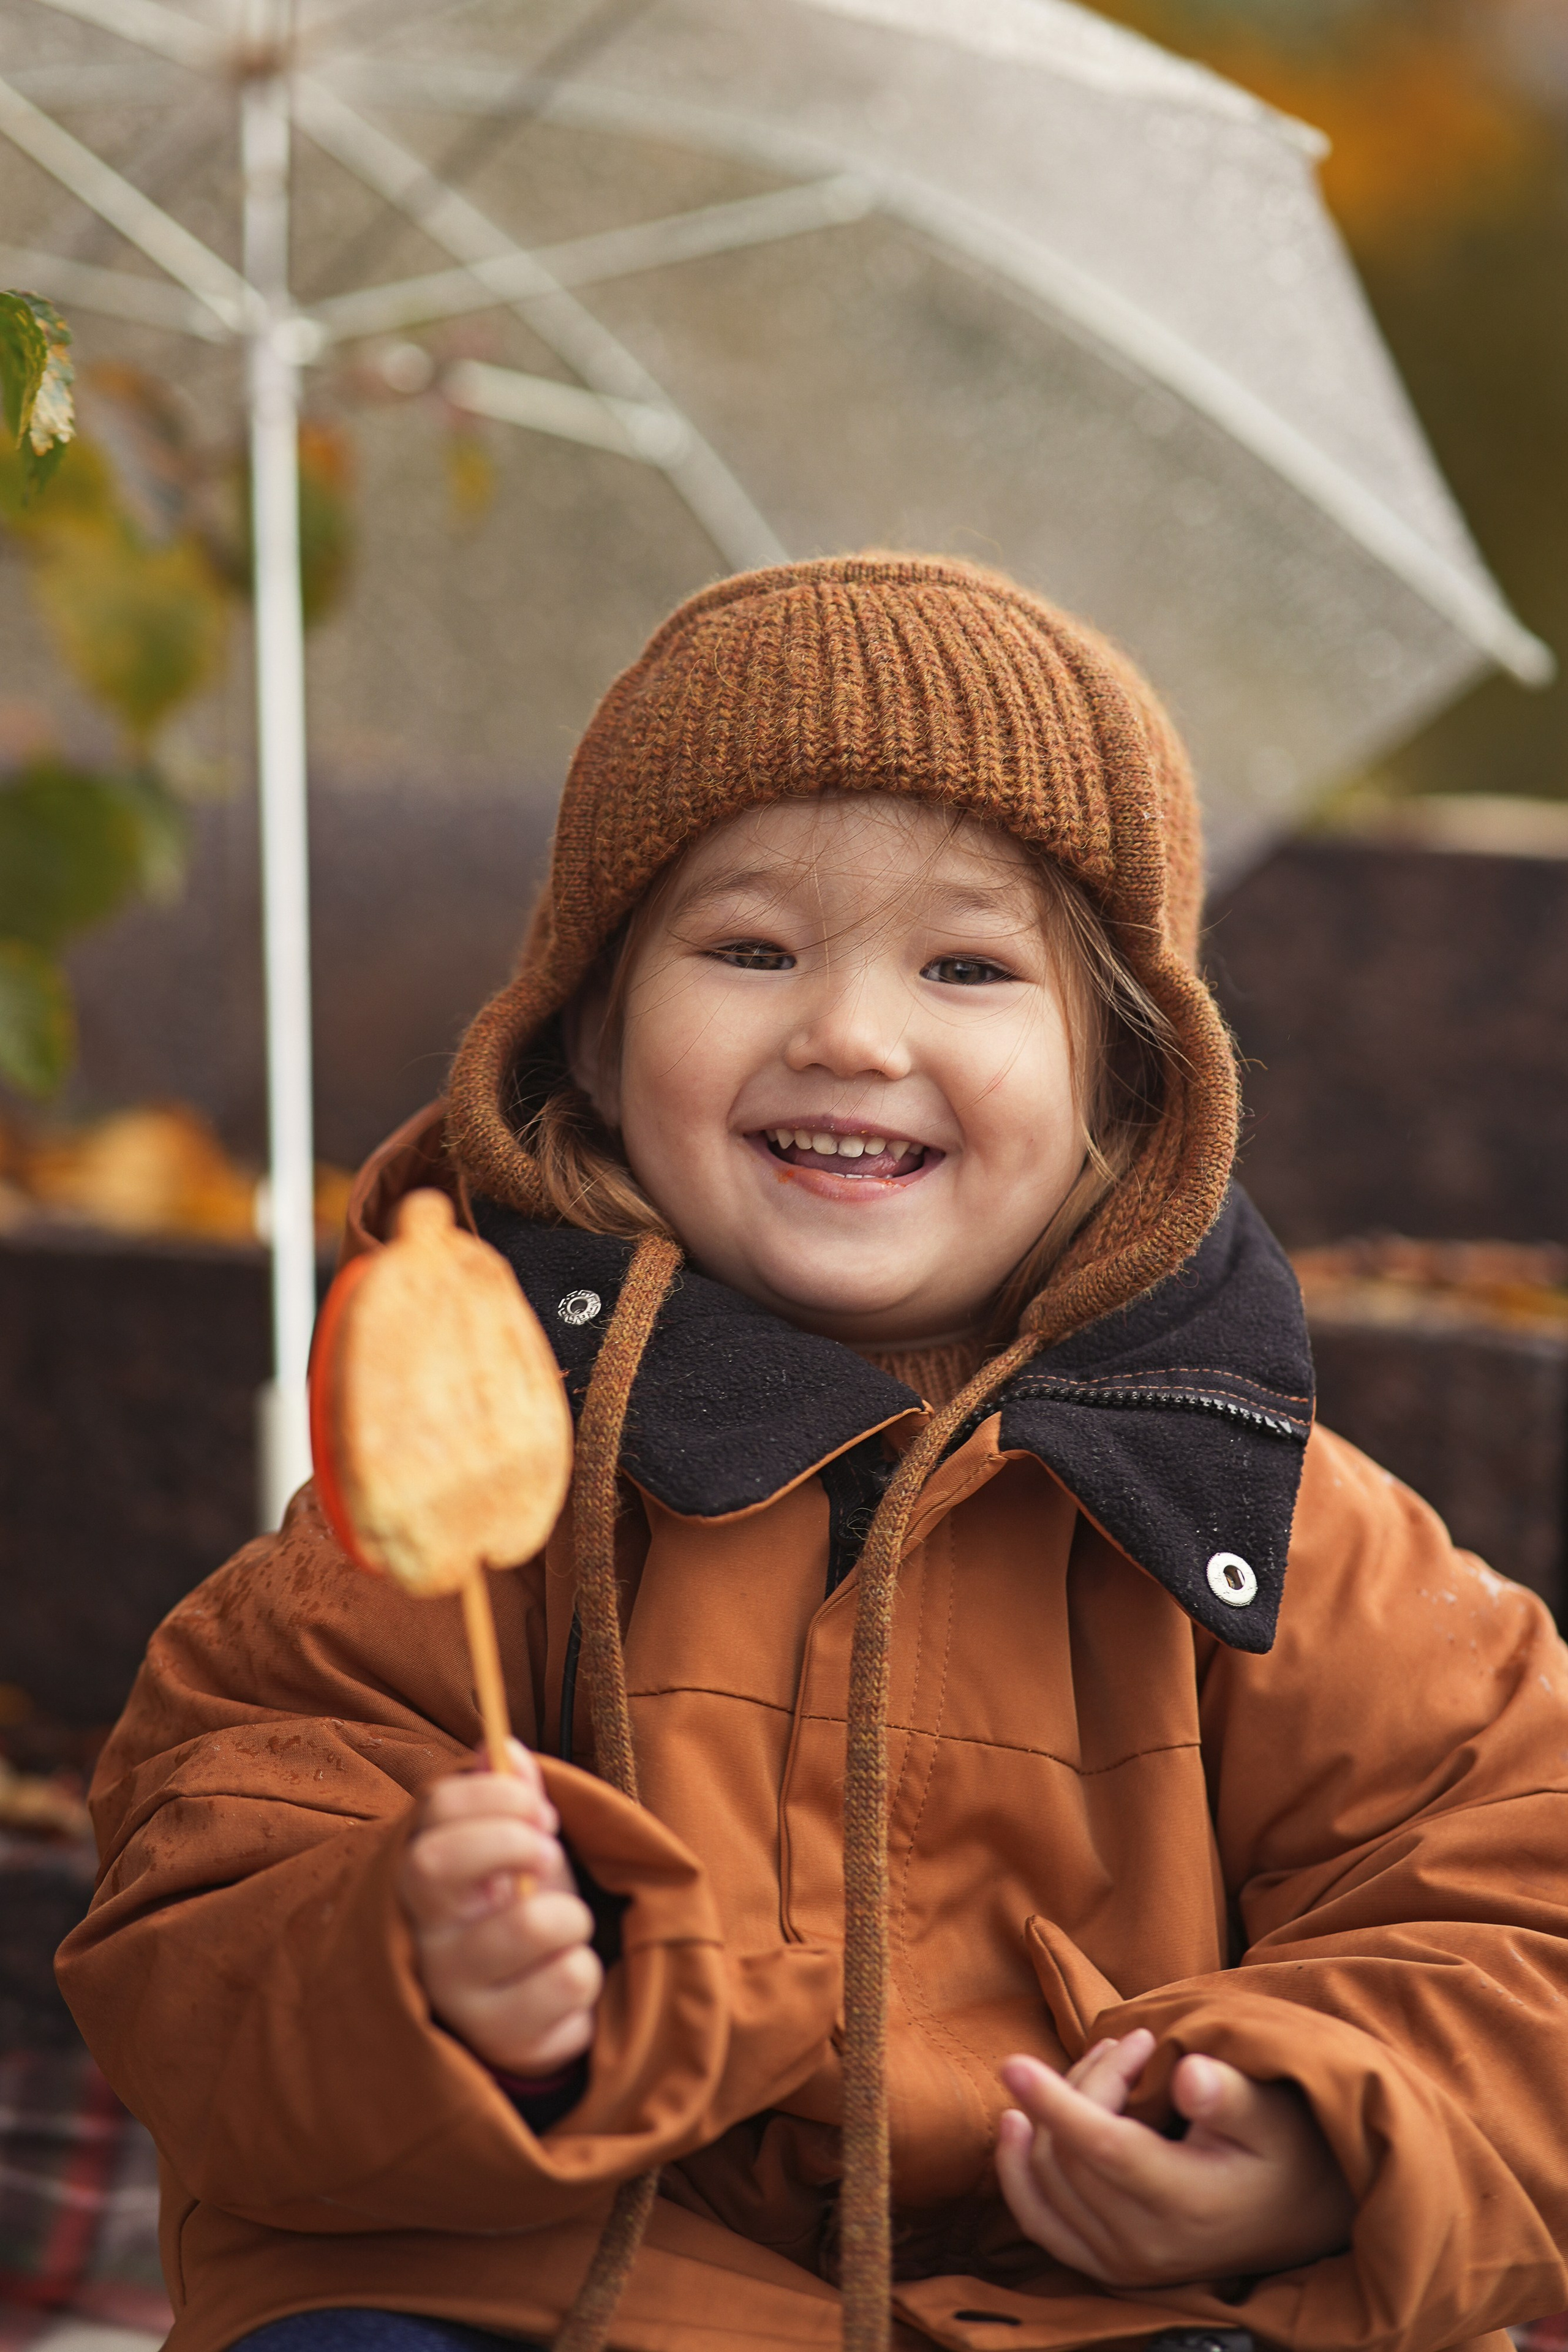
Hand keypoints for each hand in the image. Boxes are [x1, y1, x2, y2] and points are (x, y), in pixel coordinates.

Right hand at [399, 1740, 601, 2078]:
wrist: (525, 2015)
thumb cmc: (516, 1912)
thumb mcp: (512, 1850)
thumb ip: (507, 1795)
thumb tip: (501, 1745)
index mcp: (422, 1882)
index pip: (432, 1814)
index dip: (495, 1795)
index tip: (540, 1807)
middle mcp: (425, 1940)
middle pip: (445, 1865)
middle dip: (517, 1842)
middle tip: (549, 1854)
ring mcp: (459, 1997)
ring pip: (533, 1922)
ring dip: (572, 1916)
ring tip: (563, 1930)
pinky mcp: (504, 2042)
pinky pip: (571, 1982)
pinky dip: (585, 1973)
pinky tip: (561, 1982)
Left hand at [995, 2032, 1354, 2285]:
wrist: (1299, 2213)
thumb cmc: (1285, 2149)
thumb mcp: (1270, 2113)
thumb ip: (1229, 2094)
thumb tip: (1190, 2074)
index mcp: (1187, 2203)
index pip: (1104, 2148)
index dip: (1055, 2104)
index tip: (1012, 2061)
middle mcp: (1147, 2244)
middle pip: (1073, 2150)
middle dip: (1086, 2081)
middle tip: (1131, 2044)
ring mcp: (1123, 2262)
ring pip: (1050, 2174)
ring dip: (1055, 2111)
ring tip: (1104, 2066)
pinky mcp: (1106, 2266)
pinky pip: (1040, 2220)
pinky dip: (1018, 2173)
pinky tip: (1015, 2123)